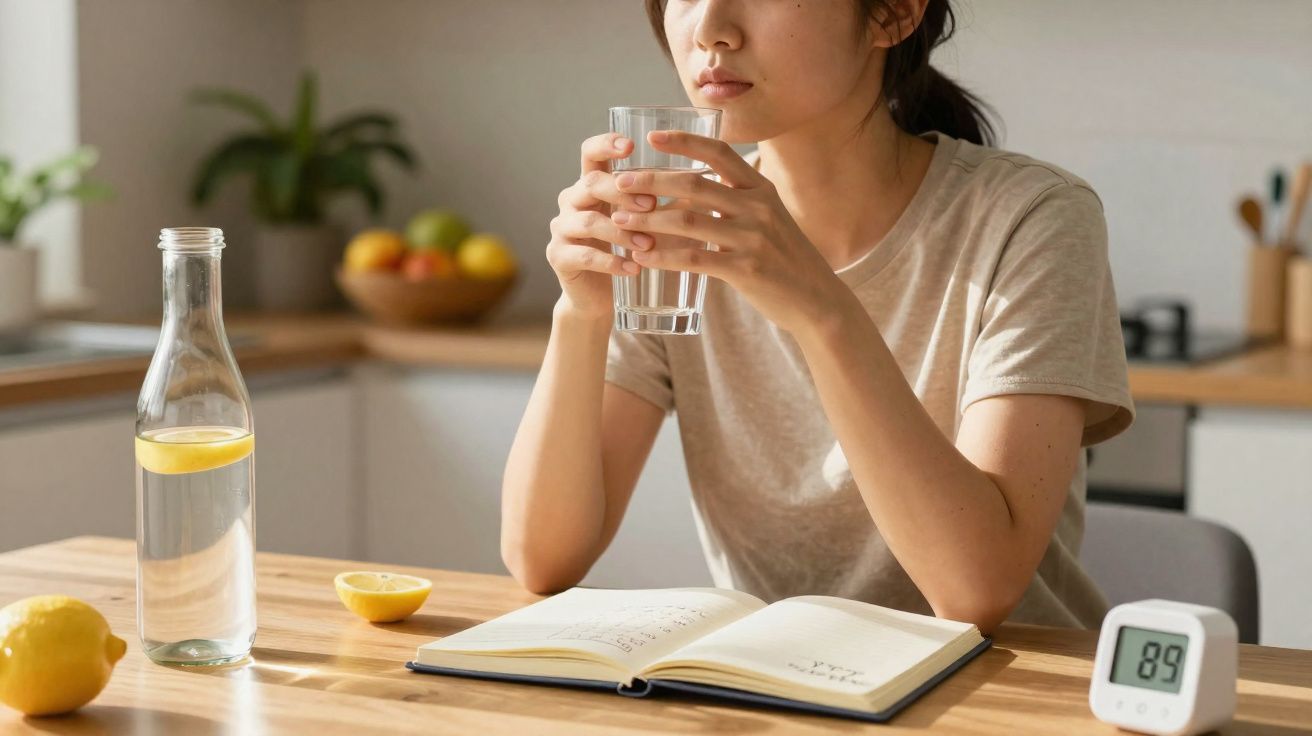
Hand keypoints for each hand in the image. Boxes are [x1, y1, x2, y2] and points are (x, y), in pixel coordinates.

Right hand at [546, 133, 659, 318]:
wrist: (598, 295)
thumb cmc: (626, 250)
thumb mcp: (642, 220)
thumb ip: (660, 200)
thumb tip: (703, 183)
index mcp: (590, 184)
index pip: (590, 153)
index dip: (606, 144)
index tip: (631, 145)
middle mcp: (571, 200)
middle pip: (591, 183)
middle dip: (623, 192)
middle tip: (652, 204)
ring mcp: (561, 228)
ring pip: (588, 221)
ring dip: (622, 232)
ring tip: (648, 244)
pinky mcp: (559, 257)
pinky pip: (584, 256)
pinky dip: (611, 262)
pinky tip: (633, 268)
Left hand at [609, 131, 848, 333]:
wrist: (818, 300)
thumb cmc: (785, 259)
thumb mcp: (768, 219)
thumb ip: (734, 203)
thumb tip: (684, 195)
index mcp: (762, 188)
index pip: (719, 152)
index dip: (683, 141)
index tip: (651, 137)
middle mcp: (758, 207)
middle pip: (694, 184)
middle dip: (650, 181)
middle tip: (618, 183)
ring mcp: (753, 238)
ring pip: (688, 222)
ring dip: (647, 220)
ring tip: (618, 221)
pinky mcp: (746, 270)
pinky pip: (695, 259)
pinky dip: (663, 257)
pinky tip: (641, 258)